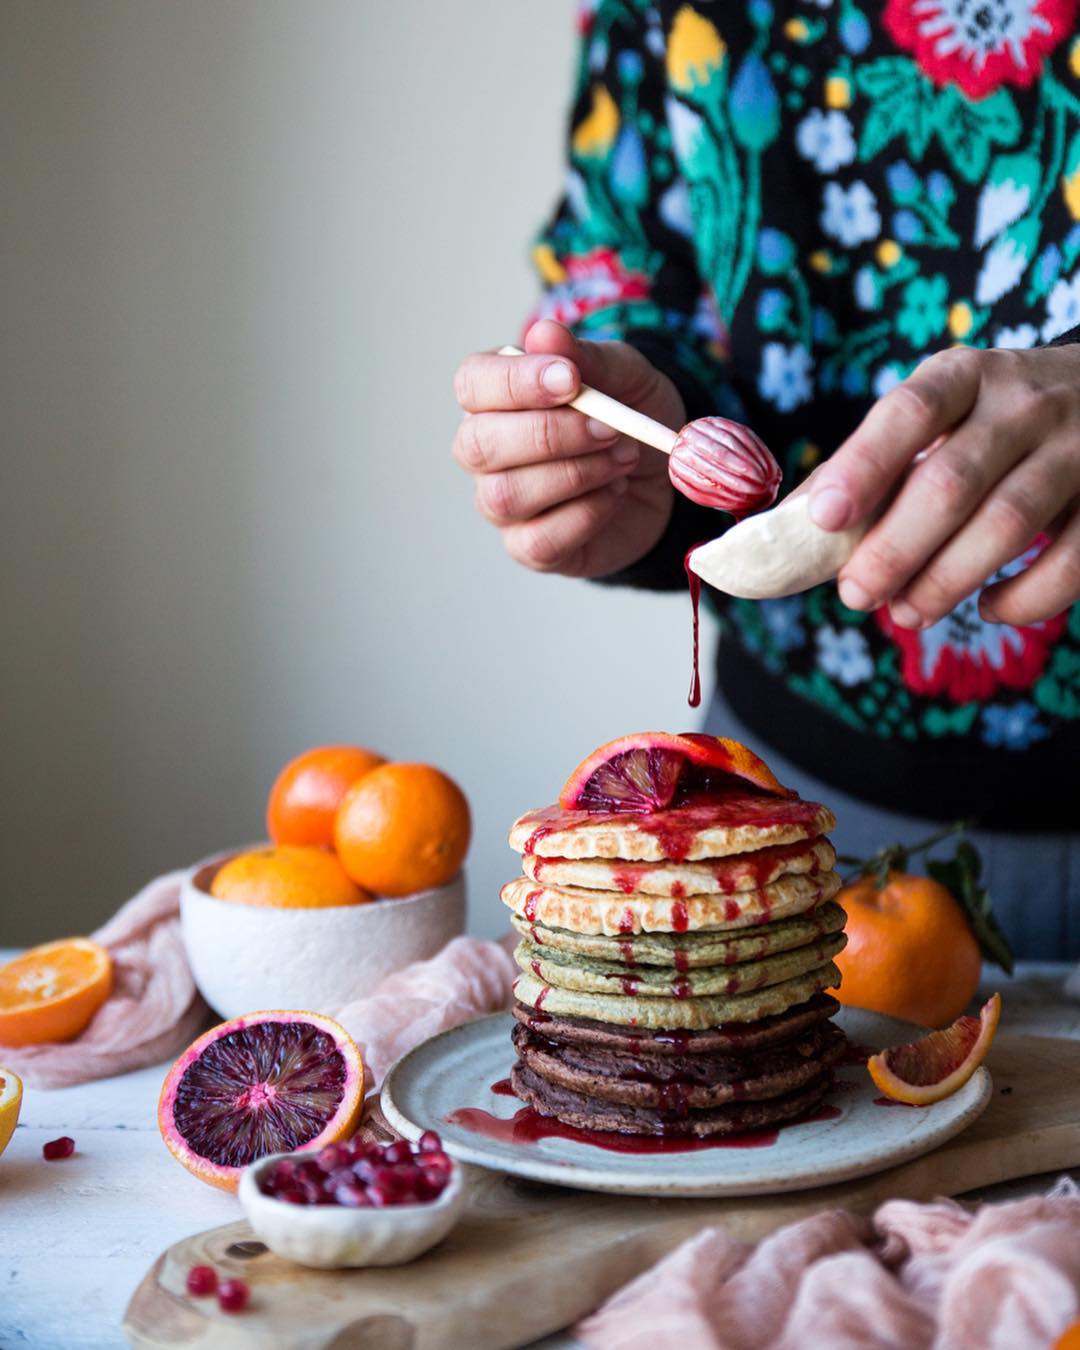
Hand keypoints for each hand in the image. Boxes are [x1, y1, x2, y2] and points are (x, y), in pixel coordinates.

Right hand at [452, 319, 681, 577]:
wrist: (663, 476)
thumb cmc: (631, 417)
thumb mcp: (627, 376)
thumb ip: (588, 357)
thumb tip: (544, 333)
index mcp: (496, 396)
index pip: (473, 384)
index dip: (514, 383)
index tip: (571, 379)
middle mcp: (486, 451)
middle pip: (479, 445)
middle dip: (549, 435)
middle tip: (611, 428)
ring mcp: (502, 504)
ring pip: (506, 496)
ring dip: (576, 475)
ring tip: (623, 458)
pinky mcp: (529, 547)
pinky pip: (539, 541)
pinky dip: (586, 516)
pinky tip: (613, 495)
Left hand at [806, 344, 1079, 627]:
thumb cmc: (989, 419)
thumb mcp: (936, 416)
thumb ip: (869, 464)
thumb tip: (784, 528)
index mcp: (964, 375)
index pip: (909, 412)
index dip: (863, 465)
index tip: (823, 517)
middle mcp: (1024, 403)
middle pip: (952, 482)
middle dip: (895, 548)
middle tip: (856, 594)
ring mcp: (1076, 449)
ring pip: (1006, 524)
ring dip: (945, 581)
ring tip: (906, 614)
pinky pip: (1069, 561)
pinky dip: (1023, 598)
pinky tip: (986, 608)